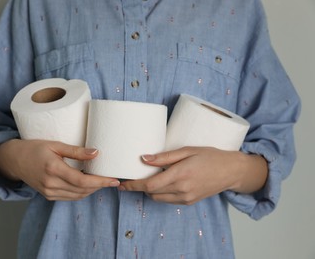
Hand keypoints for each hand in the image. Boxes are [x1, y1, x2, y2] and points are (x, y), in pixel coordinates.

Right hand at [0, 139, 119, 200]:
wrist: (15, 160)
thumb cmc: (35, 149)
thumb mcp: (55, 145)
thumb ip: (76, 151)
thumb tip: (96, 153)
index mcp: (53, 169)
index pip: (82, 181)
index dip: (100, 182)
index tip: (114, 180)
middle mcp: (51, 184)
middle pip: (82, 190)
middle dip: (100, 186)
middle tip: (112, 180)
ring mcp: (49, 192)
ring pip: (78, 196)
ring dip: (92, 190)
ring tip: (102, 181)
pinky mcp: (48, 196)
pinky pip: (70, 197)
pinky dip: (82, 192)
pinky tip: (88, 184)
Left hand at [119, 147, 267, 204]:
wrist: (231, 171)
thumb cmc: (210, 156)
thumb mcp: (187, 151)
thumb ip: (164, 157)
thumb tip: (144, 158)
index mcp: (180, 174)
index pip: (149, 184)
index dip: (133, 185)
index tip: (122, 184)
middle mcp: (182, 189)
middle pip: (151, 192)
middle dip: (139, 186)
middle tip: (132, 177)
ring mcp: (186, 198)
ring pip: (158, 198)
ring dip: (149, 190)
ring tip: (149, 177)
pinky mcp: (189, 202)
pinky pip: (168, 200)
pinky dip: (161, 193)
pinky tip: (163, 182)